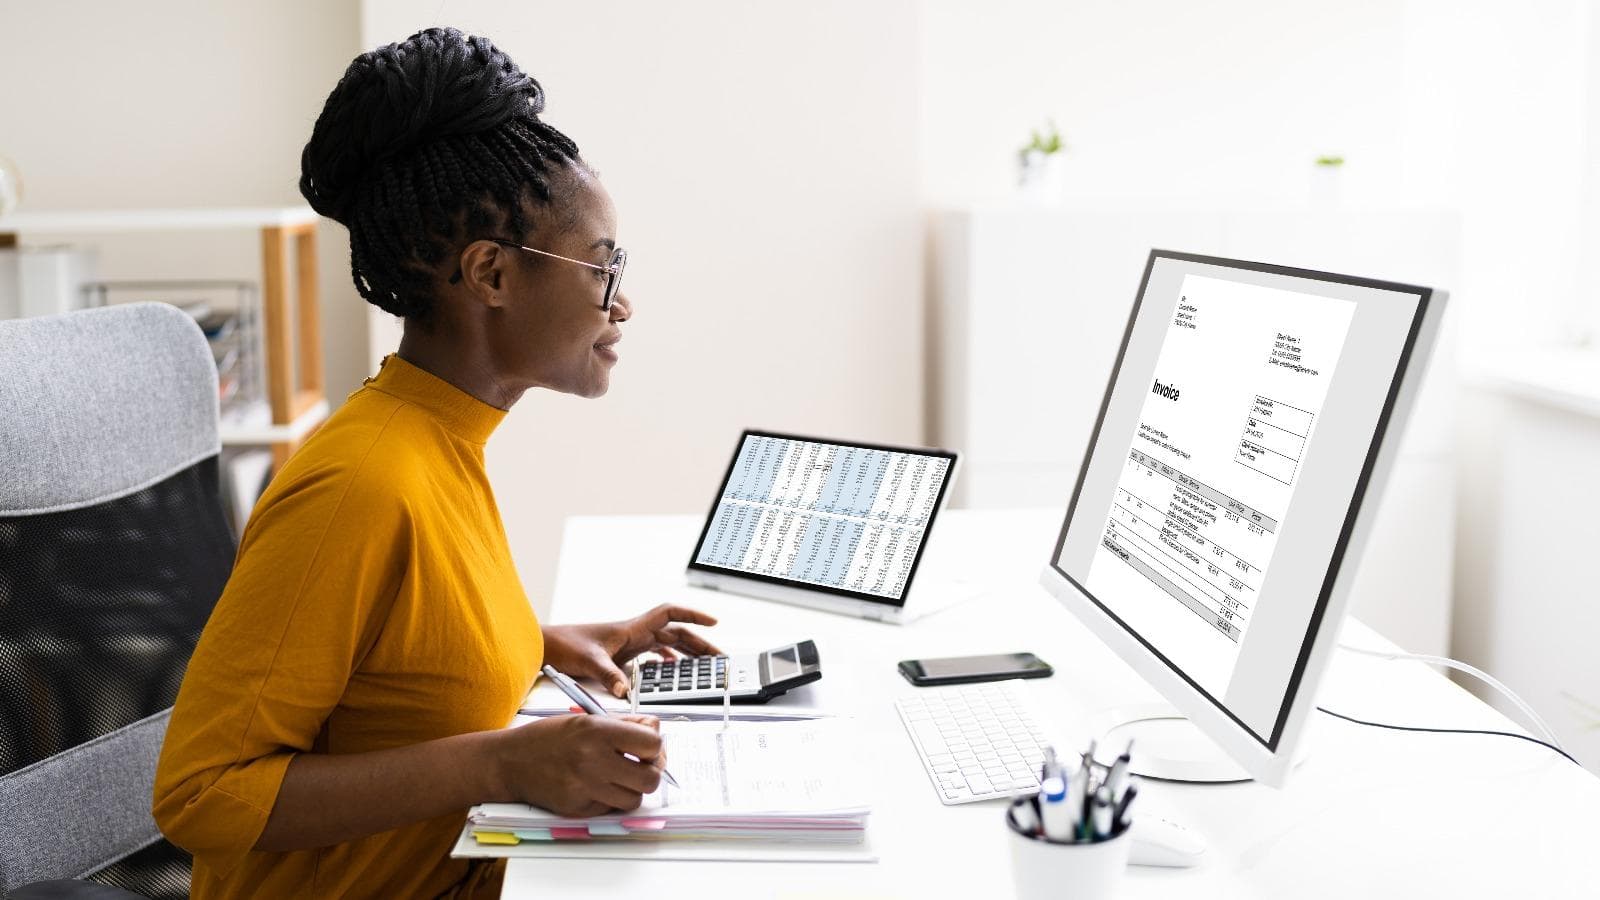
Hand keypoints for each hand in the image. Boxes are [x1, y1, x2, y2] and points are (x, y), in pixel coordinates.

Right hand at [490, 713, 666, 816]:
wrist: (510, 761)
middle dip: (650, 772)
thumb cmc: (547, 737)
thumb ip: (625, 723)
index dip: (654, 746)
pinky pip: (611, 809)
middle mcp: (593, 760)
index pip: (652, 744)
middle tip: (639, 766)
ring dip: (631, 789)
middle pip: (650, 778)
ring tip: (617, 777)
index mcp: (597, 732)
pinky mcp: (578, 809)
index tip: (646, 747)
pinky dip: (610, 799)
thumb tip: (656, 730)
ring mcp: (585, 788)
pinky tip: (597, 786)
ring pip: (634, 799)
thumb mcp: (585, 717)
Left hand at [543, 604, 720, 697]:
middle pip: (676, 633)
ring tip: (704, 665)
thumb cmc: (564, 645)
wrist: (546, 647)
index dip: (693, 615)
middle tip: (718, 657)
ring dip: (687, 653)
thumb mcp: (588, 661)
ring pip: (667, 644)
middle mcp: (634, 634)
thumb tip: (625, 692)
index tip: (714, 622)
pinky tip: (672, 671)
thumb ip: (608, 676)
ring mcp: (630, 645)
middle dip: (699, 643)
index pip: (670, 614)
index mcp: (632, 629)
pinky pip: (653, 655)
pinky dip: (667, 661)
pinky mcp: (623, 656)